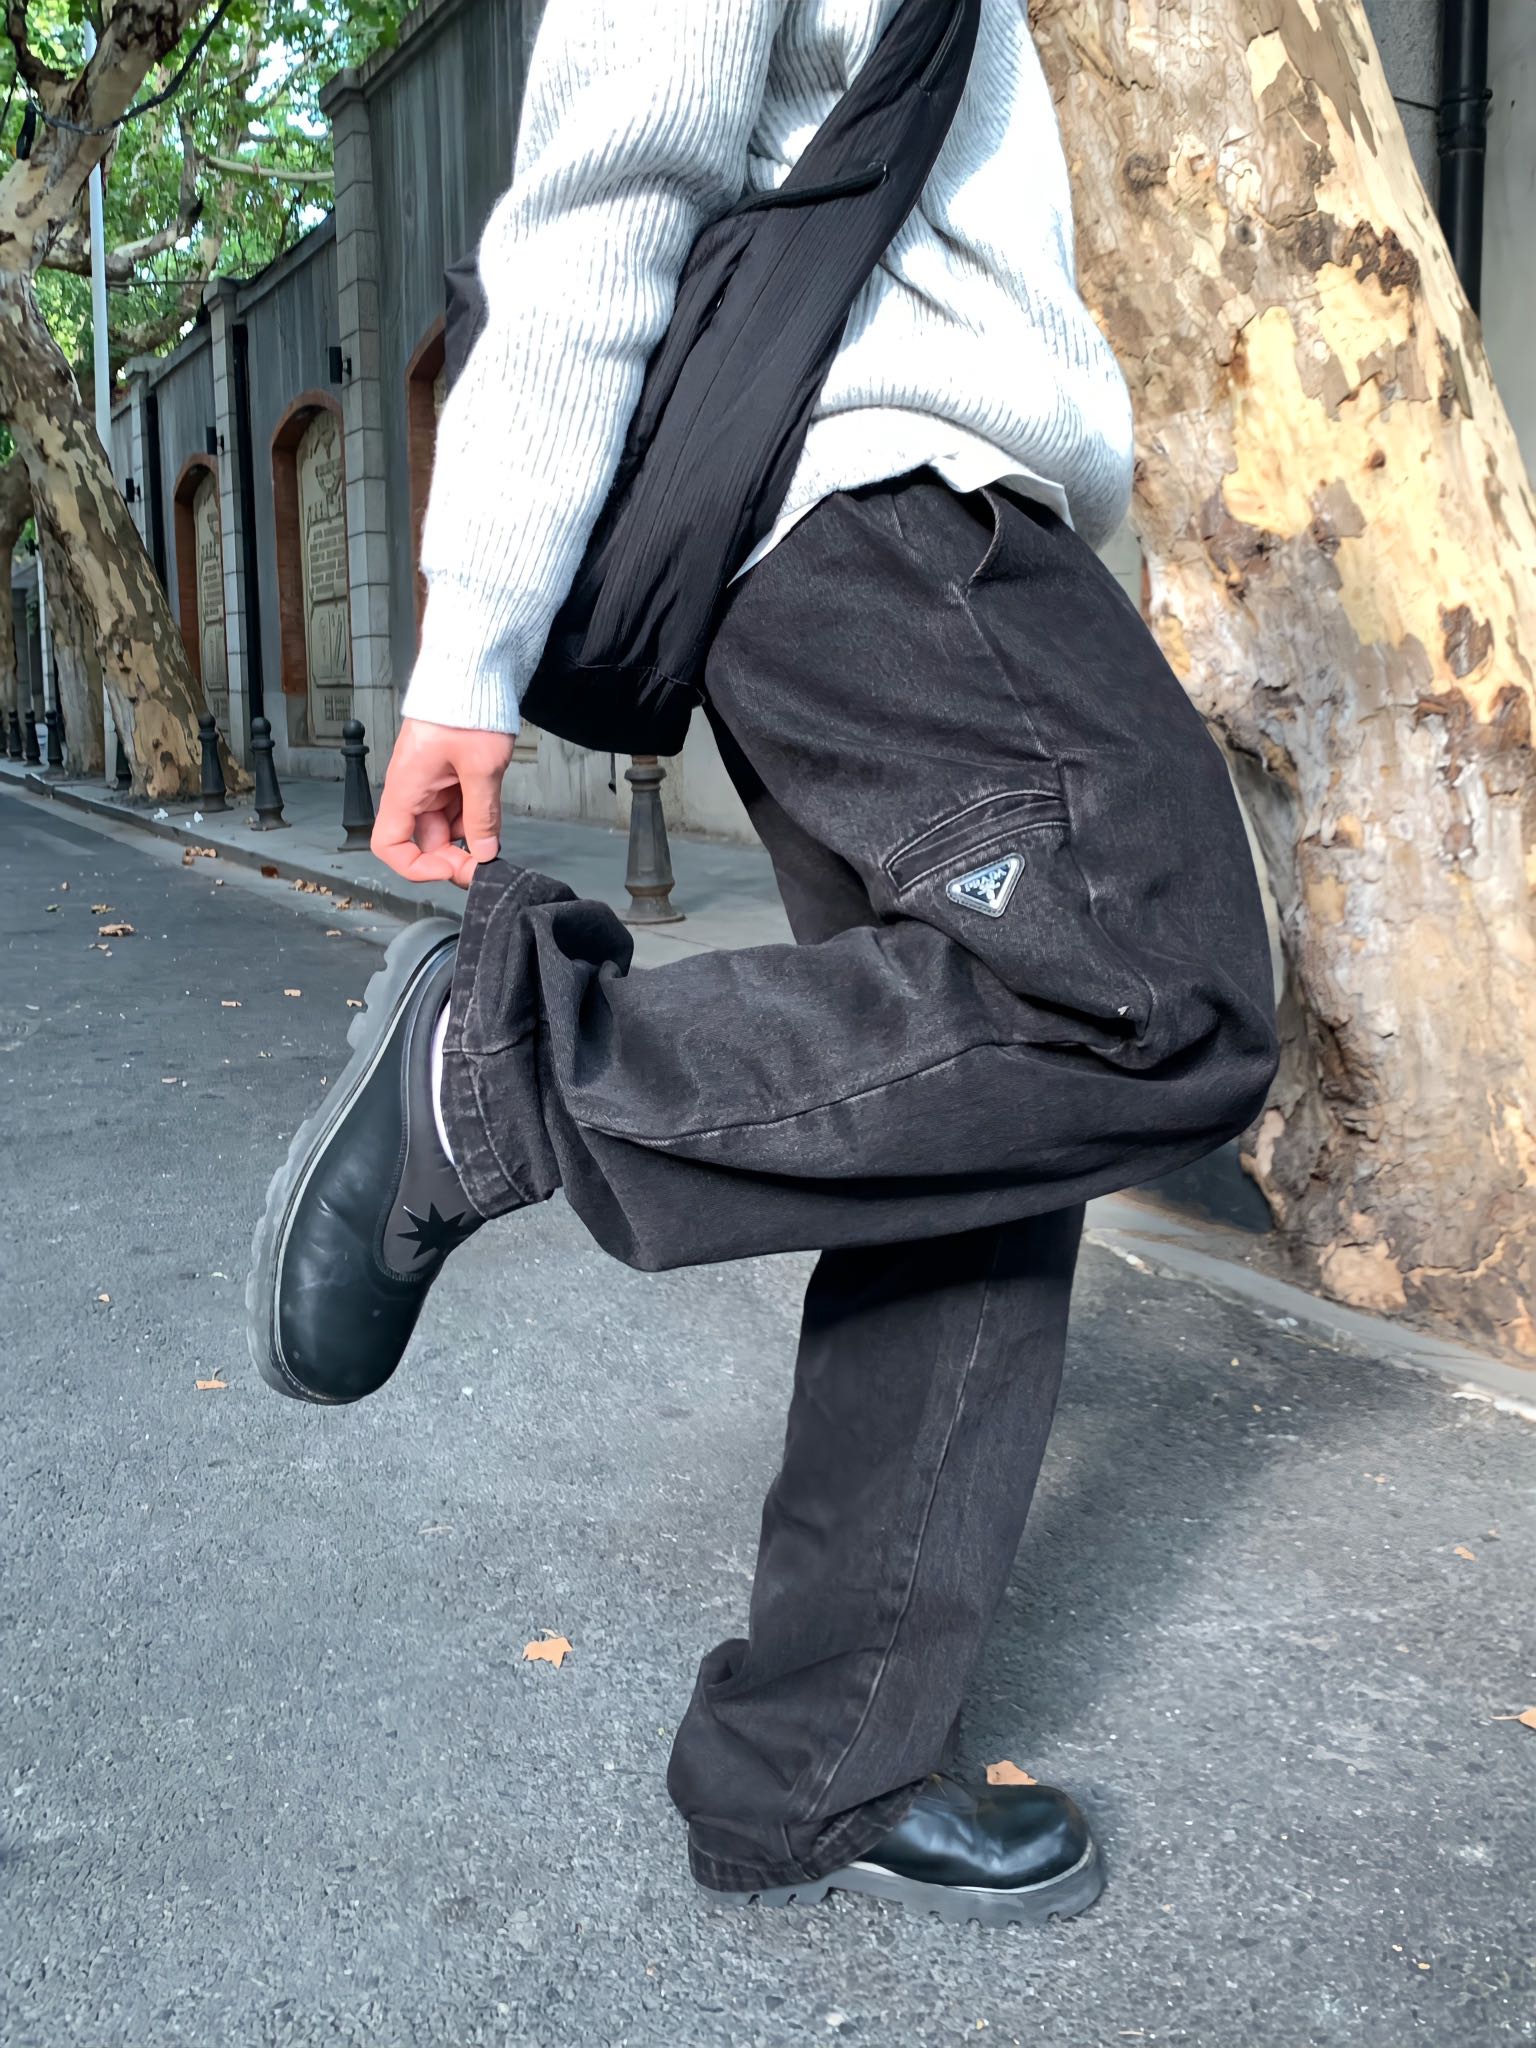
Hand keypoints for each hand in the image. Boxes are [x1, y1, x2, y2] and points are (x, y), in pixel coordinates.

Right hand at [371, 718, 516, 887]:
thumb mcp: (481, 768)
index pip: (389, 844)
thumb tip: (485, 851)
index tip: (449, 869)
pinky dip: (474, 818)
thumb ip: (483, 815)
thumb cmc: (465, 706)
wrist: (471, 670)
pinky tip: (492, 818)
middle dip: (454, 856)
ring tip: (493, 836)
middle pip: (424, 840)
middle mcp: (413, 788)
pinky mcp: (448, 774)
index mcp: (406, 787)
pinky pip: (457, 807)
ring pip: (444, 826)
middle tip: (485, 864)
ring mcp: (431, 781)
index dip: (415, 866)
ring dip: (467, 837)